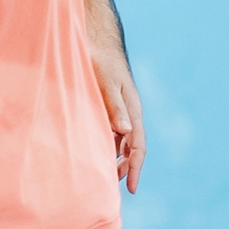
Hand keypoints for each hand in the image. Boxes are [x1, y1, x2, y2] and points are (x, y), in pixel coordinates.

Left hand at [90, 38, 145, 192]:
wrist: (94, 39)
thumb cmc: (100, 59)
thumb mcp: (106, 82)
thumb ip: (114, 105)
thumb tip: (124, 131)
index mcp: (132, 110)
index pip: (138, 146)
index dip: (136, 168)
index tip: (132, 189)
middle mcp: (127, 114)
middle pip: (130, 149)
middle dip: (124, 169)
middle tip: (110, 189)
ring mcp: (117, 111)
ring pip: (118, 142)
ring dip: (112, 159)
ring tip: (100, 178)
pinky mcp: (105, 107)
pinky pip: (107, 132)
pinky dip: (102, 146)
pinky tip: (90, 153)